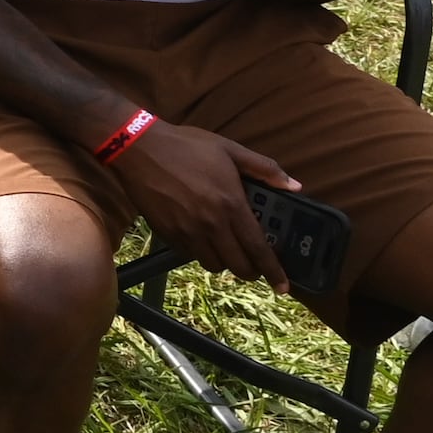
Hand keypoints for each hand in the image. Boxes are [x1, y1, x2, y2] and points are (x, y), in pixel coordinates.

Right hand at [114, 116, 296, 288]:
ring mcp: (187, 230)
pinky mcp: (166, 232)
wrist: (137, 147)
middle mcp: (211, 224)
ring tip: (224, 249)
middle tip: (252, 264)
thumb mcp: (229, 149)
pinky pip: (189, 254)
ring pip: (212, 264)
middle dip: (249, 270)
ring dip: (223, 261)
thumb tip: (295, 186)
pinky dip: (198, 252)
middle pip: (237, 265)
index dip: (273, 271)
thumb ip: (264, 168)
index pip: (259, 248)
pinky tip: (199, 238)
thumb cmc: (185, 146)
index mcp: (231, 204)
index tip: (283, 286)